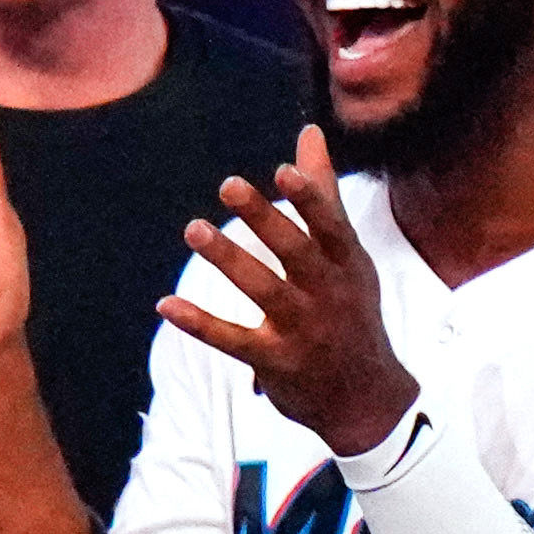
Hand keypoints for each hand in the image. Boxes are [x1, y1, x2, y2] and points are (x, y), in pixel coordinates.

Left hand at [155, 131, 414, 456]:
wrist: (366, 399)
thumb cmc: (352, 312)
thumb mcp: (349, 257)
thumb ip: (323, 195)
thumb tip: (309, 134)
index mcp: (347, 264)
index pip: (329, 227)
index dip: (309, 199)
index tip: (283, 170)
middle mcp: (329, 295)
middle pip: (296, 252)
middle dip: (264, 220)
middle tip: (229, 185)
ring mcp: (303, 330)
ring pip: (264, 291)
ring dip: (228, 260)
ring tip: (194, 229)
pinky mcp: (276, 362)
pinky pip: (233, 339)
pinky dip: (200, 323)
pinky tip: (166, 306)